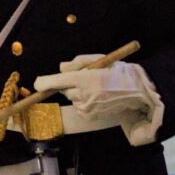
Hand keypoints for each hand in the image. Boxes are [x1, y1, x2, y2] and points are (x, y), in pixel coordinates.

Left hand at [34, 55, 162, 145]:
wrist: (137, 90)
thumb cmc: (117, 71)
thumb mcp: (98, 59)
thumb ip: (77, 62)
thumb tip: (60, 68)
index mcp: (86, 78)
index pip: (59, 81)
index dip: (45, 82)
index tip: (37, 83)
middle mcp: (85, 94)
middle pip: (64, 89)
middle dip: (69, 83)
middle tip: (85, 78)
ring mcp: (88, 106)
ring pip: (71, 98)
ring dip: (77, 92)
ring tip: (95, 87)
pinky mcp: (91, 115)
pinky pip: (79, 106)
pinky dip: (83, 101)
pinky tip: (97, 96)